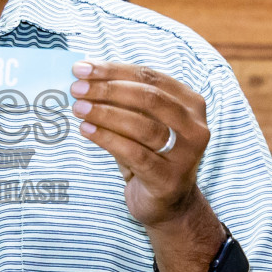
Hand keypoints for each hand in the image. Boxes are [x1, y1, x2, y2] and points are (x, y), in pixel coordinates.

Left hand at [69, 61, 210, 228]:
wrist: (167, 204)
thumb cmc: (149, 155)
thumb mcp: (140, 123)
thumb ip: (122, 101)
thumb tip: (84, 78)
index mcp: (189, 103)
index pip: (149, 76)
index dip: (113, 70)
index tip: (82, 68)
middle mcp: (195, 125)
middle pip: (149, 98)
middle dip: (108, 89)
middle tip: (76, 88)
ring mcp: (187, 153)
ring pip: (142, 125)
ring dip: (105, 113)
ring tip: (78, 108)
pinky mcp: (169, 177)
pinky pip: (134, 153)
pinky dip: (107, 138)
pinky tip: (86, 129)